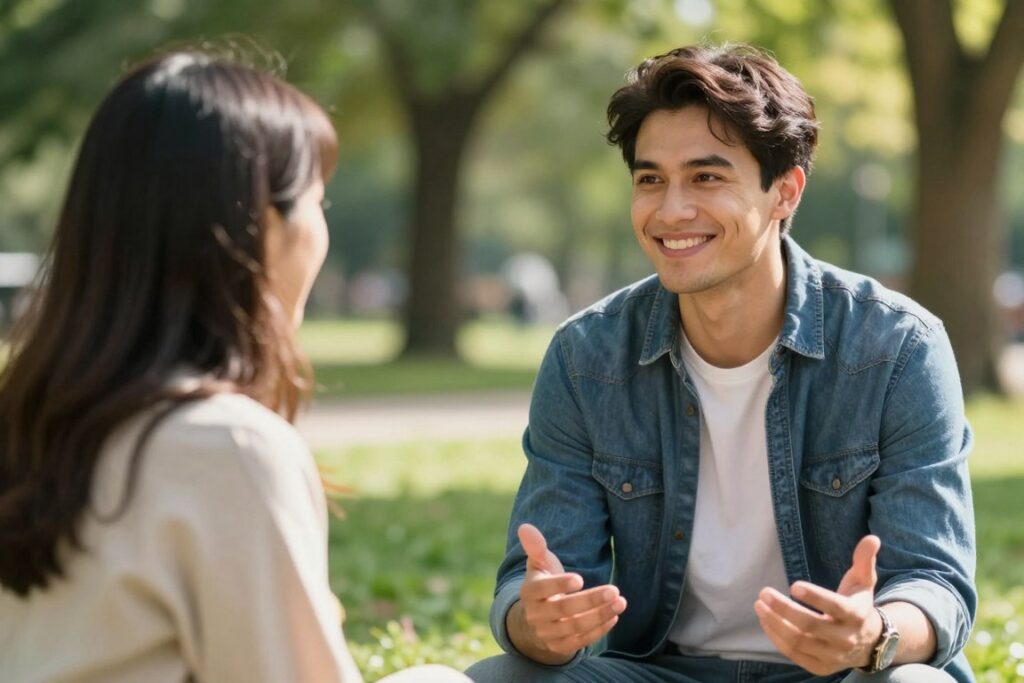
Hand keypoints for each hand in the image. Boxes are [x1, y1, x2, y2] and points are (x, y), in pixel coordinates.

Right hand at [507, 523, 626, 663]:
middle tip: (614, 590)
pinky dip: (598, 630)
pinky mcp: (560, 647)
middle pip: (564, 609)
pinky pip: (581, 641)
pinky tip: (613, 617)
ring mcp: (548, 633)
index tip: (580, 579)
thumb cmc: (543, 585)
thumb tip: (525, 527)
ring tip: (620, 602)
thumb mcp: (539, 566)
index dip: (560, 585)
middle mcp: (536, 615)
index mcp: (530, 592)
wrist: (536, 621)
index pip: (542, 590)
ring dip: (600, 615)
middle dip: (590, 601)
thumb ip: (536, 547)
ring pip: (576, 627)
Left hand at [754, 535, 883, 675]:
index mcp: (856, 615)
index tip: (793, 585)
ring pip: (799, 641)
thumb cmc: (858, 604)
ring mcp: (833, 656)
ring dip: (775, 623)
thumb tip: (872, 538)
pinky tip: (766, 621)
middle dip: (784, 609)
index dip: (815, 597)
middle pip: (810, 625)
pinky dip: (777, 637)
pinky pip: (794, 654)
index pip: (834, 607)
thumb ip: (864, 560)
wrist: (869, 643)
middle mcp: (846, 638)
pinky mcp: (821, 667)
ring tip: (759, 605)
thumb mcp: (864, 582)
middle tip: (764, 592)